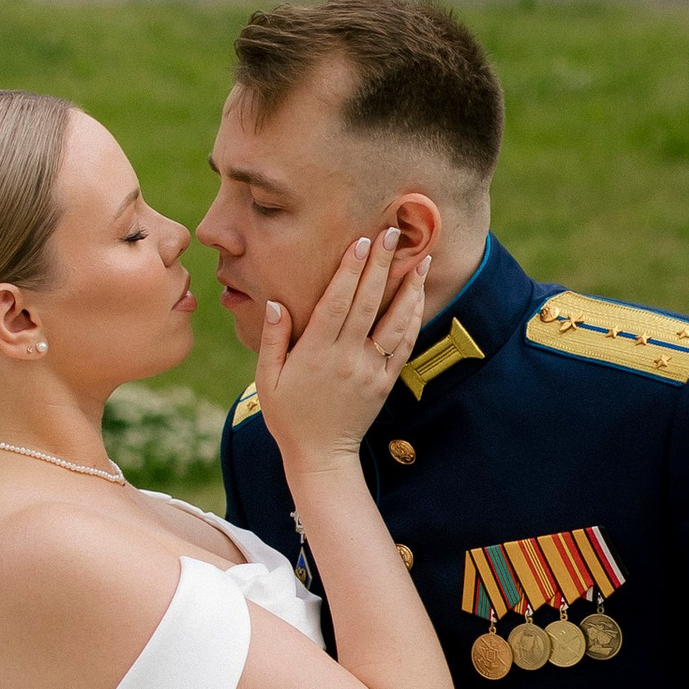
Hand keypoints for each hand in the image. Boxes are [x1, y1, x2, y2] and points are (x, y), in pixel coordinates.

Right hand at [258, 231, 427, 474]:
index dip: (350, 270)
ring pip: (395, 322)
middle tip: (393, 232)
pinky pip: (404, 345)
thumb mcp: (266, 380)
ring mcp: (370, 370)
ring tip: (421, 258)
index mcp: (316, 353)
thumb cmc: (287, 416)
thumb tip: (277, 303)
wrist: (320, 456)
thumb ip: (273, 340)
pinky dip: (414, 318)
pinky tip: (419, 296)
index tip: (362, 241)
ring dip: (409, 288)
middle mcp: (347, 358)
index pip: (337, 302)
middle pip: (368, 302)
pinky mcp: (386, 382)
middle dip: (381, 265)